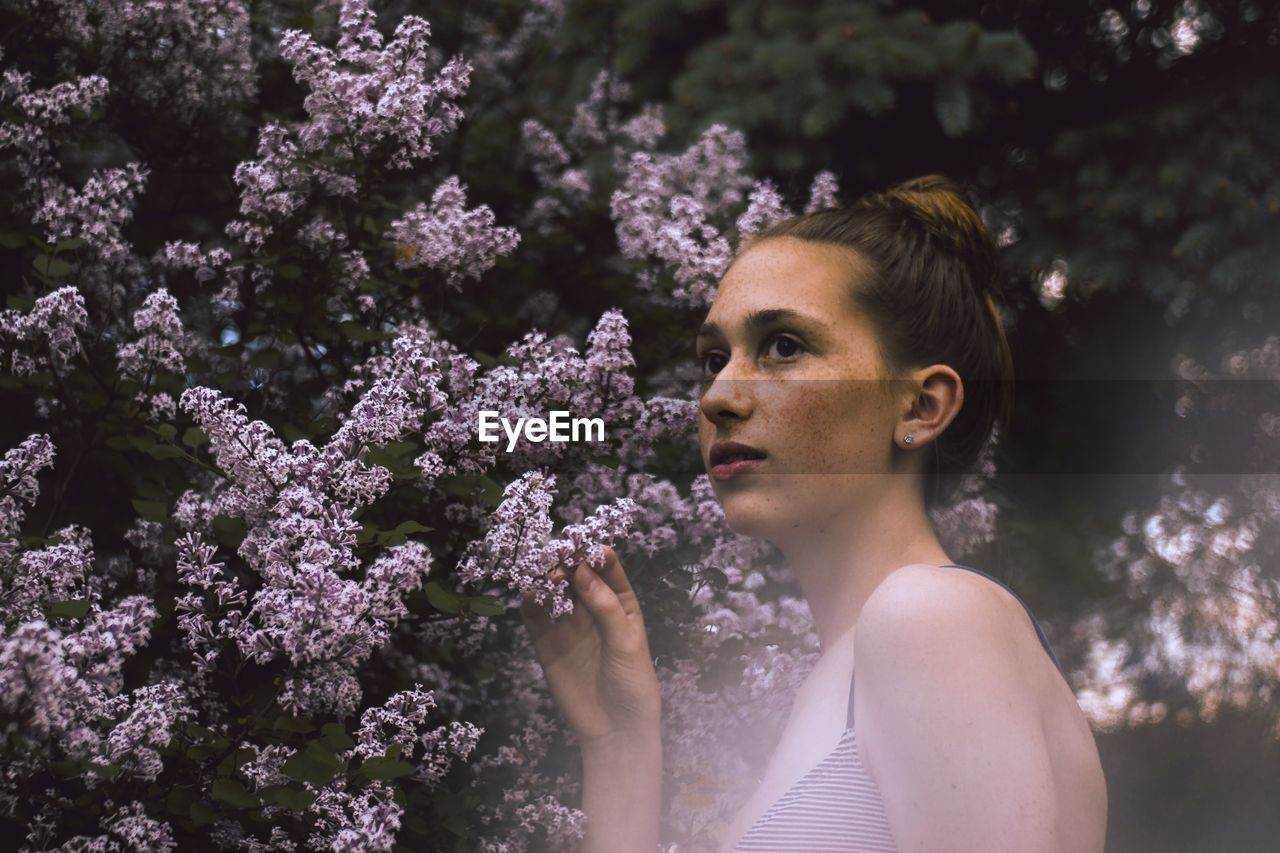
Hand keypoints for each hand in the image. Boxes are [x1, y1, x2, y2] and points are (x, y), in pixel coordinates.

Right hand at [519, 546, 661, 749]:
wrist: (615, 729)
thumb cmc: (632, 683)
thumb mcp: (626, 642)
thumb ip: (605, 606)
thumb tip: (582, 571)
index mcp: (620, 602)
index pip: (606, 568)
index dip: (594, 554)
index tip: (583, 547)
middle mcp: (593, 608)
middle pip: (576, 575)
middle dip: (566, 563)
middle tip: (558, 563)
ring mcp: (568, 625)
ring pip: (553, 592)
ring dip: (546, 579)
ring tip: (545, 579)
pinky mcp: (548, 643)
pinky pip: (535, 617)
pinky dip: (529, 602)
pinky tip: (529, 596)